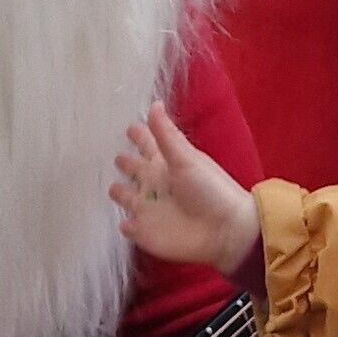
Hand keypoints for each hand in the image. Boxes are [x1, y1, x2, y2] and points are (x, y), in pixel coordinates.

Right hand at [111, 101, 258, 272]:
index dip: (140, 136)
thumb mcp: (185, 158)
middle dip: (126, 163)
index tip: (131, 126)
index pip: (147, 145)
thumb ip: (166, 134)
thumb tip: (155, 104)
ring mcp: (149, 209)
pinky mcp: (145, 232)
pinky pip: (131, 228)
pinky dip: (127, 226)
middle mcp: (155, 184)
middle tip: (116, 156)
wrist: (225, 230)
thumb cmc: (210, 190)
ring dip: (120, 193)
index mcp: (165, 164)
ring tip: (113, 188)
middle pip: (136, 169)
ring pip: (129, 198)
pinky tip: (123, 224)